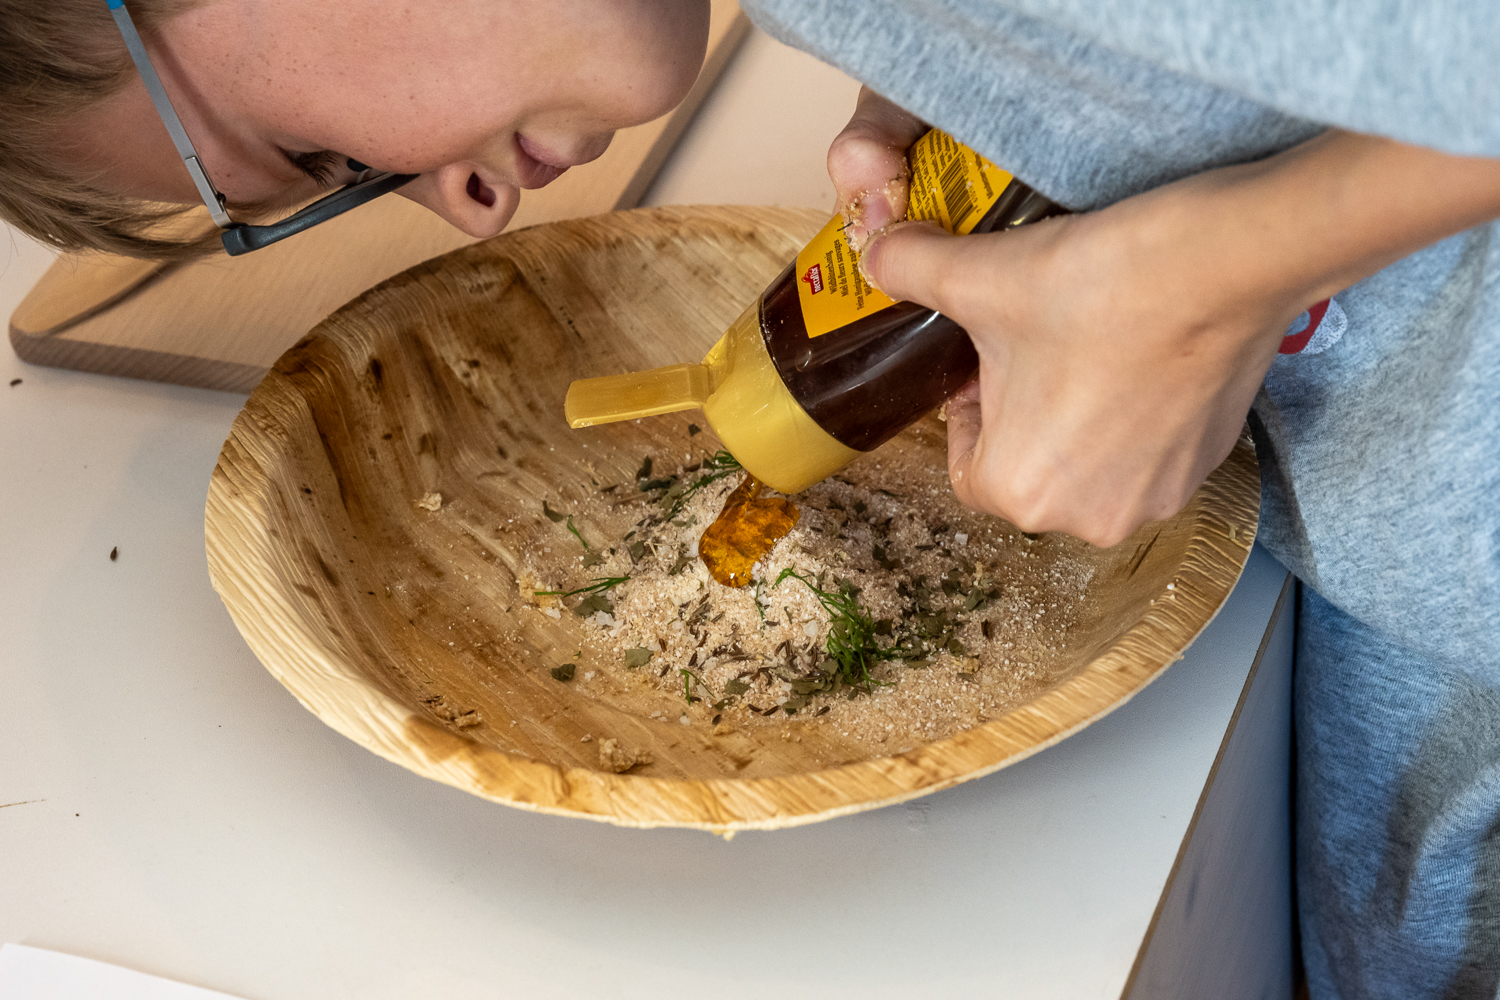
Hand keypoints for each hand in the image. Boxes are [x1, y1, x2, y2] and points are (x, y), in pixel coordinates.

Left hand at [828, 99, 1499, 545]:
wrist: (1228, 258)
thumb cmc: (1098, 283)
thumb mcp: (979, 275)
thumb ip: (909, 269)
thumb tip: (873, 253)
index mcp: (1017, 492)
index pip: (965, 463)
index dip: (969, 406)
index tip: (986, 356)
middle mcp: (1088, 518)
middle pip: (1028, 466)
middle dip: (1023, 409)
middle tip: (1035, 340)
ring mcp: (1157, 497)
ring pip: (1089, 460)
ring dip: (1079, 414)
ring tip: (1090, 341)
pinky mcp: (1209, 464)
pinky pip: (1146, 450)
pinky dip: (1135, 413)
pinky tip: (1140, 351)